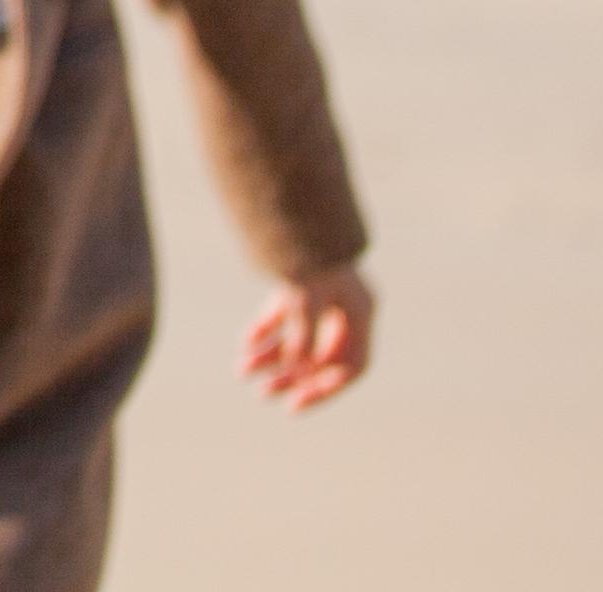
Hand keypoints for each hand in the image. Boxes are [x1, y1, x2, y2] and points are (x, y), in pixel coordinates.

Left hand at [234, 259, 374, 412]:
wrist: (293, 198)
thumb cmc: (306, 247)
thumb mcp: (304, 295)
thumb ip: (301, 333)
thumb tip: (294, 367)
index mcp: (360, 312)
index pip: (352, 366)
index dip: (326, 388)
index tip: (296, 404)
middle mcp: (345, 307)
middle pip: (321, 356)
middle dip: (290, 376)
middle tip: (263, 394)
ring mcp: (322, 296)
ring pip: (299, 337)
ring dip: (272, 356)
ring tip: (242, 372)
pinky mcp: (299, 283)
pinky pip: (285, 316)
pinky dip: (266, 331)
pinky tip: (245, 344)